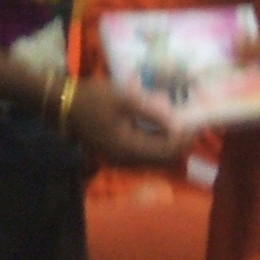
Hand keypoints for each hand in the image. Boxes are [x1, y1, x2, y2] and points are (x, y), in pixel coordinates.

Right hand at [66, 76, 188, 165]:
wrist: (62, 104)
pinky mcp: (117, 154)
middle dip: (180, 143)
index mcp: (127, 149)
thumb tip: (179, 124)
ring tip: (179, 122)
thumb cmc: (92, 98)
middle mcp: (126, 161)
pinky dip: (157, 142)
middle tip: (191, 122)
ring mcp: (120, 160)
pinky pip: (145, 154)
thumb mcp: (125, 99)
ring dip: (169, 144)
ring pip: (155, 159)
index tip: (196, 121)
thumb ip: (153, 112)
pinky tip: (161, 125)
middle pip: (164, 160)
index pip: (167, 152)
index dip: (184, 139)